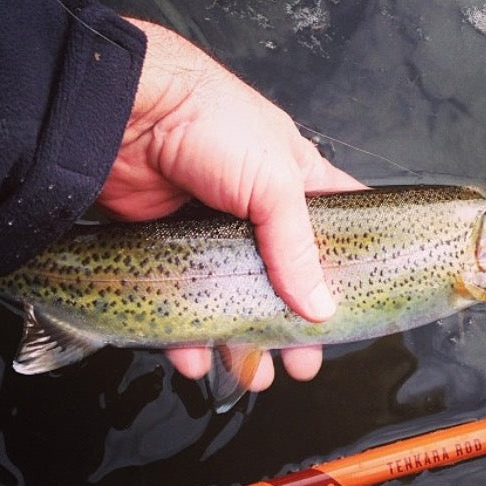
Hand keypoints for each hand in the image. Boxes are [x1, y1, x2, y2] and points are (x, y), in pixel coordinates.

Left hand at [98, 18, 363, 389]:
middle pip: (286, 281)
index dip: (351, 268)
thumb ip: (298, 247)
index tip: (360, 307)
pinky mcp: (171, 250)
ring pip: (235, 299)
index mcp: (296, 185)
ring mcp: (214, 235)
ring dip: (244, 341)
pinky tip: (196, 358)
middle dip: (295, 325)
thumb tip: (320, 307)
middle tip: (304, 360)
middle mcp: (259, 214)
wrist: (125, 110)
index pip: (338, 229)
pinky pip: (184, 302)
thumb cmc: (211, 122)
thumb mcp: (274, 182)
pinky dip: (189, 335)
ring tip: (256, 374)